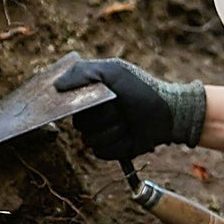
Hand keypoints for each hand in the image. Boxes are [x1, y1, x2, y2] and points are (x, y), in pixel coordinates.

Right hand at [53, 58, 205, 160]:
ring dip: (111, 130)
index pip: (66, 104)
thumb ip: (82, 72)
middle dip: (100, 116)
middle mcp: (93, 115)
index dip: (72, 105)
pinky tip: (130, 134)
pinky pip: (102, 152)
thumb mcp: (113, 71)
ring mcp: (102, 133)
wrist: (168, 112)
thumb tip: (55, 86)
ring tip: (127, 121)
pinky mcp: (112, 149)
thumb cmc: (141, 88)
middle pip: (79, 123)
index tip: (83, 102)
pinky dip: (117, 143)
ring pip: (90, 139)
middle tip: (118, 107)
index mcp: (90, 95)